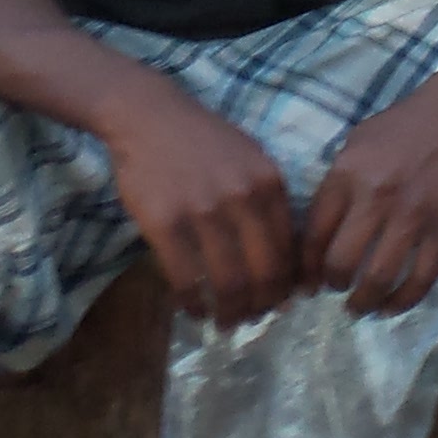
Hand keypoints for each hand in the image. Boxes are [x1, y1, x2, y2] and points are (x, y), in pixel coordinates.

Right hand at [103, 79, 298, 324]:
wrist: (149, 115)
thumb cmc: (204, 141)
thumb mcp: (251, 161)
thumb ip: (270, 207)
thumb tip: (288, 270)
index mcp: (269, 183)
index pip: (289, 252)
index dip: (286, 287)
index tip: (279, 303)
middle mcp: (242, 198)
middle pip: (263, 274)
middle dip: (261, 307)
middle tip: (251, 319)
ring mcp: (202, 211)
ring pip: (227, 283)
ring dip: (229, 313)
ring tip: (224, 322)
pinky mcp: (165, 223)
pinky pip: (185, 279)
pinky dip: (192, 304)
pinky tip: (193, 310)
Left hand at [303, 74, 437, 314]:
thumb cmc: (402, 127)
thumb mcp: (355, 142)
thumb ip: (337, 183)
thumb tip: (317, 230)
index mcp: (347, 175)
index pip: (314, 235)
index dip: (305, 268)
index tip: (305, 283)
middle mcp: (375, 198)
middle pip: (341, 263)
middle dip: (332, 287)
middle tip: (335, 291)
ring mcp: (413, 216)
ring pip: (379, 277)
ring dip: (365, 302)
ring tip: (361, 307)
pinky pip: (422, 277)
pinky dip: (404, 300)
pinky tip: (393, 307)